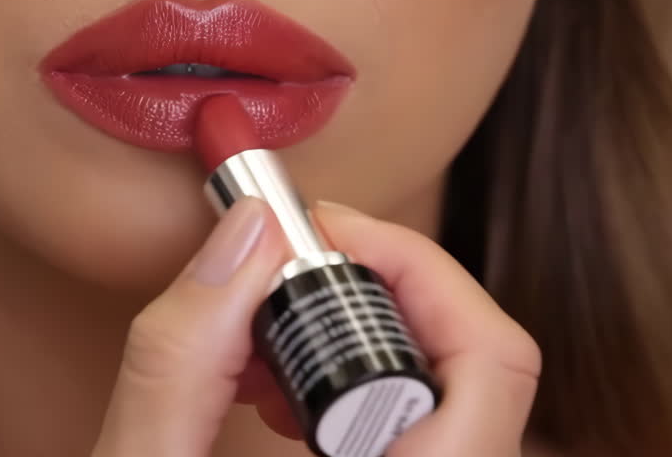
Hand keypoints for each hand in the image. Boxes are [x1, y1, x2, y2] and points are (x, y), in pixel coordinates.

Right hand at [91, 198, 541, 456]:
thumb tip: (248, 238)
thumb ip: (181, 357)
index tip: (317, 235)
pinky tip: (274, 397)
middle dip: (379, 294)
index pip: (490, 367)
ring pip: (453, 404)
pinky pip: (422, 436)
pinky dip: (355, 389)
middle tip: (282, 273)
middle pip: (479, 373)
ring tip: (263, 344)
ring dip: (364, 340)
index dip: (412, 267)